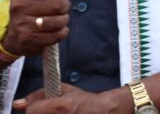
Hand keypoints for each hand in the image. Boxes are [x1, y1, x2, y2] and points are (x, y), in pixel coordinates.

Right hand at [3, 0, 79, 56]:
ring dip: (63, 20)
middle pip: (56, 5)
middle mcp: (17, 6)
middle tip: (59, 8)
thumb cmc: (33, 6)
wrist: (15, 34)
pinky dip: (62, 32)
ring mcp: (22, 25)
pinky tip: (55, 29)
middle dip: (64, 6)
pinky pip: (58, 35)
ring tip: (58, 18)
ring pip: (59, 21)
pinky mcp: (30, 40)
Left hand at [12, 83, 126, 113]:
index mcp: (60, 106)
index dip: (34, 108)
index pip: (31, 111)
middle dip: (40, 113)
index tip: (40, 107)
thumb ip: (39, 95)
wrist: (101, 111)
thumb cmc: (83, 100)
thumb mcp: (64, 90)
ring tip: (59, 113)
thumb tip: (17, 104)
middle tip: (51, 110)